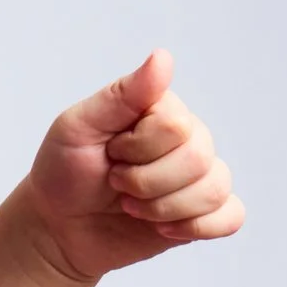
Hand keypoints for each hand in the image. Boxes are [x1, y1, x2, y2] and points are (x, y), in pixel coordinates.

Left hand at [17, 50, 245, 286]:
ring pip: (213, 189)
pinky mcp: (198, 215)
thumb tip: (162, 57)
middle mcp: (187, 139)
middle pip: (198, 158)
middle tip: (115, 184)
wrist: (56, 228)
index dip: (137, 148)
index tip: (109, 152)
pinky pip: (231, 216)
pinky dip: (199, 226)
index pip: (176, 126)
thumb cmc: (64, 172)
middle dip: (145, 182)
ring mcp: (196, 178)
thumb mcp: (78, 127)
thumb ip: (122, 94)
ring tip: (130, 208)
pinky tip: (163, 229)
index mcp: (162, 111)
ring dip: (162, 208)